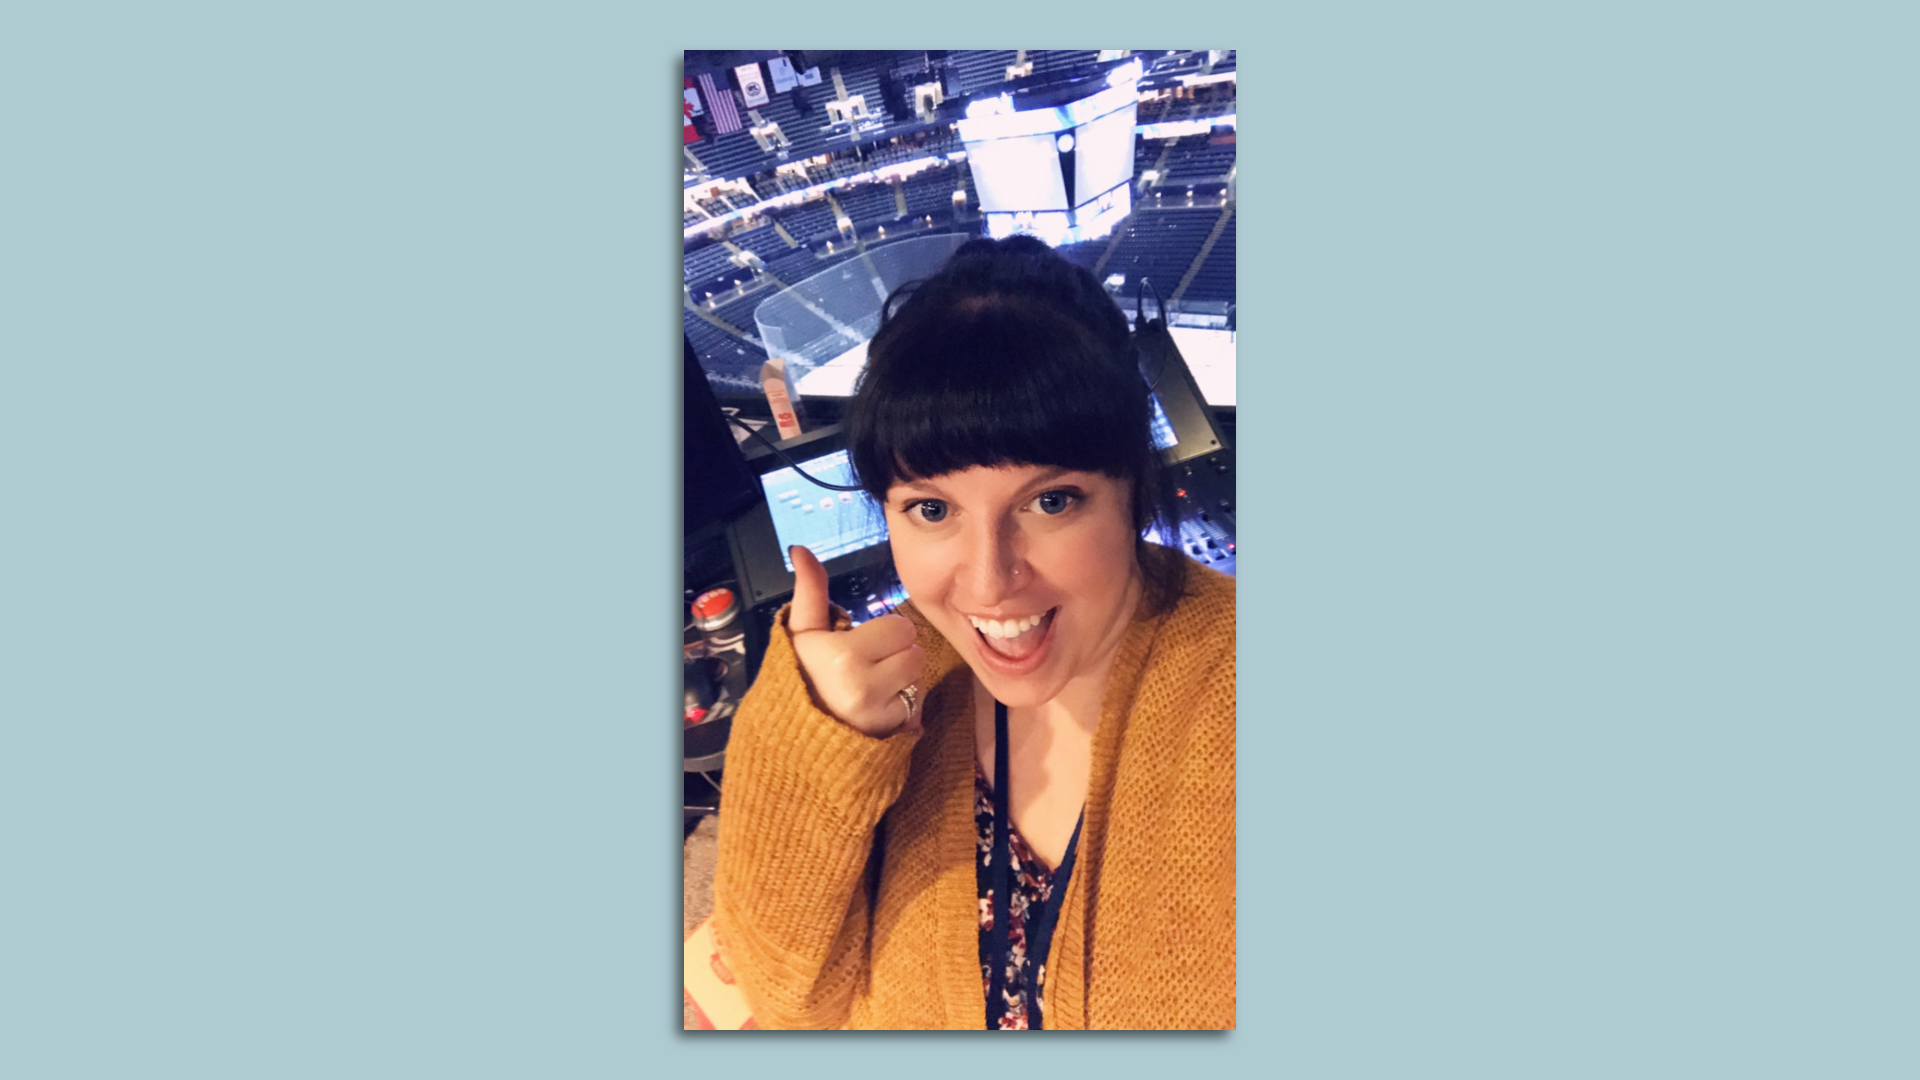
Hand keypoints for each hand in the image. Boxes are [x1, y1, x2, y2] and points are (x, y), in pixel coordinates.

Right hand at [787, 545, 924, 736]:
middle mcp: (864, 686)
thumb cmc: (801, 676)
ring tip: (874, 686)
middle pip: (916, 653)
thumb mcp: (802, 633)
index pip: (901, 628)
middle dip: (897, 654)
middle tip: (869, 664)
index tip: (862, 644)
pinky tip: (880, 706)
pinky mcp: (892, 732)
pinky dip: (905, 705)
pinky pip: (918, 707)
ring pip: (920, 679)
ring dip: (903, 679)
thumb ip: (810, 591)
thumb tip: (800, 549)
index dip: (886, 632)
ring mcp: (880, 714)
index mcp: (842, 655)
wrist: (793, 735)